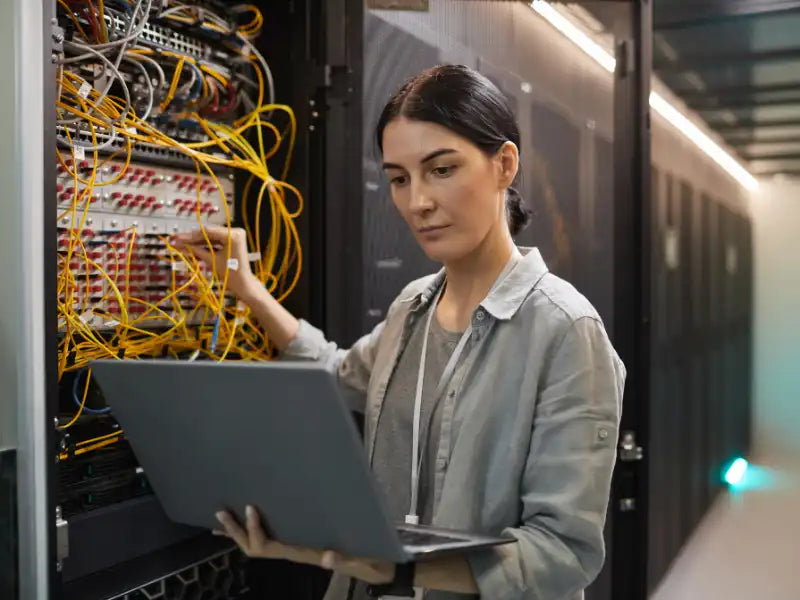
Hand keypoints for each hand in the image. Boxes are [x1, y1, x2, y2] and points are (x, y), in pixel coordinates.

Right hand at [172, 226, 260, 301]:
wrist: (243, 284)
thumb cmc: (231, 274)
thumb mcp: (211, 260)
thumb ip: (196, 250)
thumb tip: (179, 244)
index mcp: (233, 235)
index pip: (207, 231)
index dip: (190, 235)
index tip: (177, 237)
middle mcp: (235, 232)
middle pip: (208, 233)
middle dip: (191, 238)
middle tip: (176, 239)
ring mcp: (234, 236)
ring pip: (210, 237)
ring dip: (196, 241)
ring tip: (180, 244)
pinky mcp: (231, 241)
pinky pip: (215, 241)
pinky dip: (204, 245)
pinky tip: (190, 246)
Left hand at [215, 506, 395, 584]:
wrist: (375, 568)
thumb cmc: (367, 560)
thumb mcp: (360, 559)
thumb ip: (344, 559)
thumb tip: (328, 559)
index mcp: (303, 553)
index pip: (270, 546)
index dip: (256, 529)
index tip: (251, 507)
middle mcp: (293, 552)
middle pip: (255, 548)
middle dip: (237, 531)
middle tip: (221, 512)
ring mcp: (294, 550)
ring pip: (258, 545)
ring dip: (239, 532)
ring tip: (223, 517)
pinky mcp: (298, 546)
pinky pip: (269, 540)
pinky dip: (253, 531)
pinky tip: (245, 523)